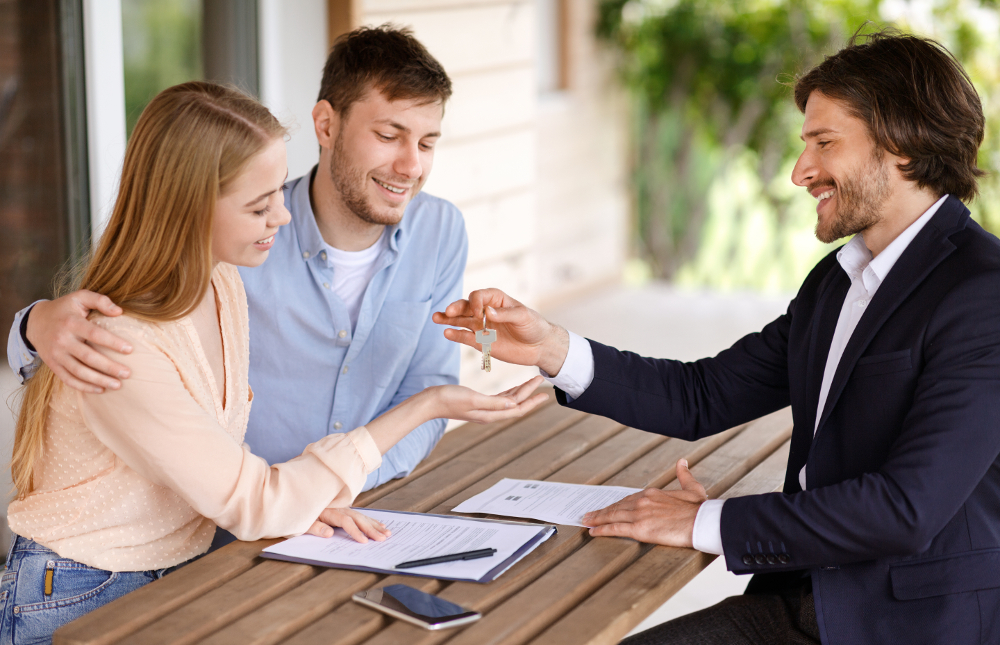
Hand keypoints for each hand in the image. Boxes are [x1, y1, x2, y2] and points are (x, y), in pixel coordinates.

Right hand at [26, 291, 131, 392]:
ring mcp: (56, 355)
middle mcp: (62, 340)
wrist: (35, 322)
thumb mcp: (79, 297)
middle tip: (128, 373)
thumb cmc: (64, 309)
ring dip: (99, 380)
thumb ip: (100, 300)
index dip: (113, 343)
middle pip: (88, 357)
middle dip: (109, 367)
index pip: (95, 334)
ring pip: (79, 372)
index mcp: (71, 323)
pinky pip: (68, 379)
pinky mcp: (53, 365)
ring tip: (118, 385)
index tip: (130, 349)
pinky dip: (84, 387)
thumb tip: (119, 311)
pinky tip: (100, 389)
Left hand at [305, 507, 390, 542]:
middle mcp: (340, 509)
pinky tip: (380, 524)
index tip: (364, 542)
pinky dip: (372, 520)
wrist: (299, 498)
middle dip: (372, 529)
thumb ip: (316, 528)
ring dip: (376, 525)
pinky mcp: (345, 510)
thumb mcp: (303, 523)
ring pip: (363, 516)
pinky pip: (361, 515)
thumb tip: (329, 534)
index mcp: (330, 512)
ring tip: (387, 533)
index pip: (346, 522)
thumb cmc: (300, 513)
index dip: (355, 532)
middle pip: (359, 519)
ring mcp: (344, 508)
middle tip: (383, 539)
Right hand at [428, 375, 549, 423]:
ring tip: (532, 384)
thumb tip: (514, 406)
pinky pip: (499, 399)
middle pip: (515, 405)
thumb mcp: (472, 398)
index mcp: (490, 414)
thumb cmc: (448, 398)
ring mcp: (483, 409)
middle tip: (542, 383)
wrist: (430, 401)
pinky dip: (509, 393)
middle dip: (530, 394)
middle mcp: (489, 413)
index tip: (546, 394)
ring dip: (521, 393)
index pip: (517, 409)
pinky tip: (513, 388)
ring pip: (508, 401)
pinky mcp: (478, 403)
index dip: (532, 402)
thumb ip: (493, 403)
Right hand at [432, 289, 569, 375]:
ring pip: (461, 321)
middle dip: (455, 308)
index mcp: (496, 300)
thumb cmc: (534, 326)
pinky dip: (456, 335)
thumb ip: (505, 314)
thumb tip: (487, 311)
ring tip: (436, 318)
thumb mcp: (523, 317)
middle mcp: (485, 311)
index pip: (478, 296)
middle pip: (465, 306)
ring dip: (448, 319)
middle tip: (447, 312)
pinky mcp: (481, 342)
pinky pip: (465, 337)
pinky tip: (447, 333)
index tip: (479, 314)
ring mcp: (481, 326)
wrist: (539, 346)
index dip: (475, 303)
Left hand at [581, 459, 706, 547]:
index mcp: (653, 493)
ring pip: (613, 516)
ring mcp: (639, 515)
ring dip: (598, 518)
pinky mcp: (639, 529)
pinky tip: (594, 530)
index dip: (618, 504)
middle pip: (618, 507)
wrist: (702, 521)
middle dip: (603, 511)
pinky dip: (602, 529)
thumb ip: (684, 474)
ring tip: (588, 521)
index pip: (630, 499)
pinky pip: (615, 528)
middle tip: (590, 514)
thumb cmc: (699, 509)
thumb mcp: (693, 488)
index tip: (611, 506)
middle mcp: (643, 501)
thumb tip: (682, 462)